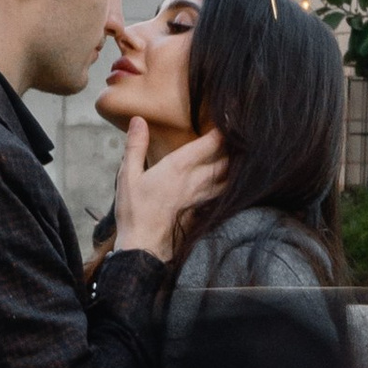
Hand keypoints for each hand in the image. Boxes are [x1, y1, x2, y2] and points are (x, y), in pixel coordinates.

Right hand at [114, 120, 226, 264]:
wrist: (143, 247)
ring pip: (227, 178)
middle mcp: (195, 181)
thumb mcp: (127, 176)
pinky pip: (221, 194)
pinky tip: (229, 182)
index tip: (228, 120)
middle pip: (225, 161)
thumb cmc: (134, 211)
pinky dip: (228, 185)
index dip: (222, 131)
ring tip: (240, 156)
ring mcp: (200, 198)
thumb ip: (135, 146)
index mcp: (178, 168)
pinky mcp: (201, 211)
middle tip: (239, 135)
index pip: (209, 145)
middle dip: (233, 148)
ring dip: (234, 166)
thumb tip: (138, 120)